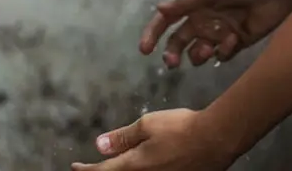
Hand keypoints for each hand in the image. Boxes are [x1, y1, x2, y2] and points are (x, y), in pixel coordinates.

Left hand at [71, 108, 238, 170]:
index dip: (86, 170)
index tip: (75, 167)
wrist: (216, 139)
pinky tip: (140, 166)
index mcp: (134, 165)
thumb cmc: (181, 129)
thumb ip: (123, 137)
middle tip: (91, 168)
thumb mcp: (147, 125)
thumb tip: (99, 145)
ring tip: (113, 166)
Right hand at [139, 0, 291, 68]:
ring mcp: (217, 34)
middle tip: (172, 62)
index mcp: (193, 5)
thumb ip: (184, 3)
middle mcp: (202, 20)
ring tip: (208, 49)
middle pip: (179, 42)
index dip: (153, 34)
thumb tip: (158, 9)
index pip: (166, 21)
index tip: (144, 49)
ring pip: (198, 53)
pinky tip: (233, 39)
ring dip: (199, 54)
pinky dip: (224, 50)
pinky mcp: (234, 44)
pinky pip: (221, 55)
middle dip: (173, 53)